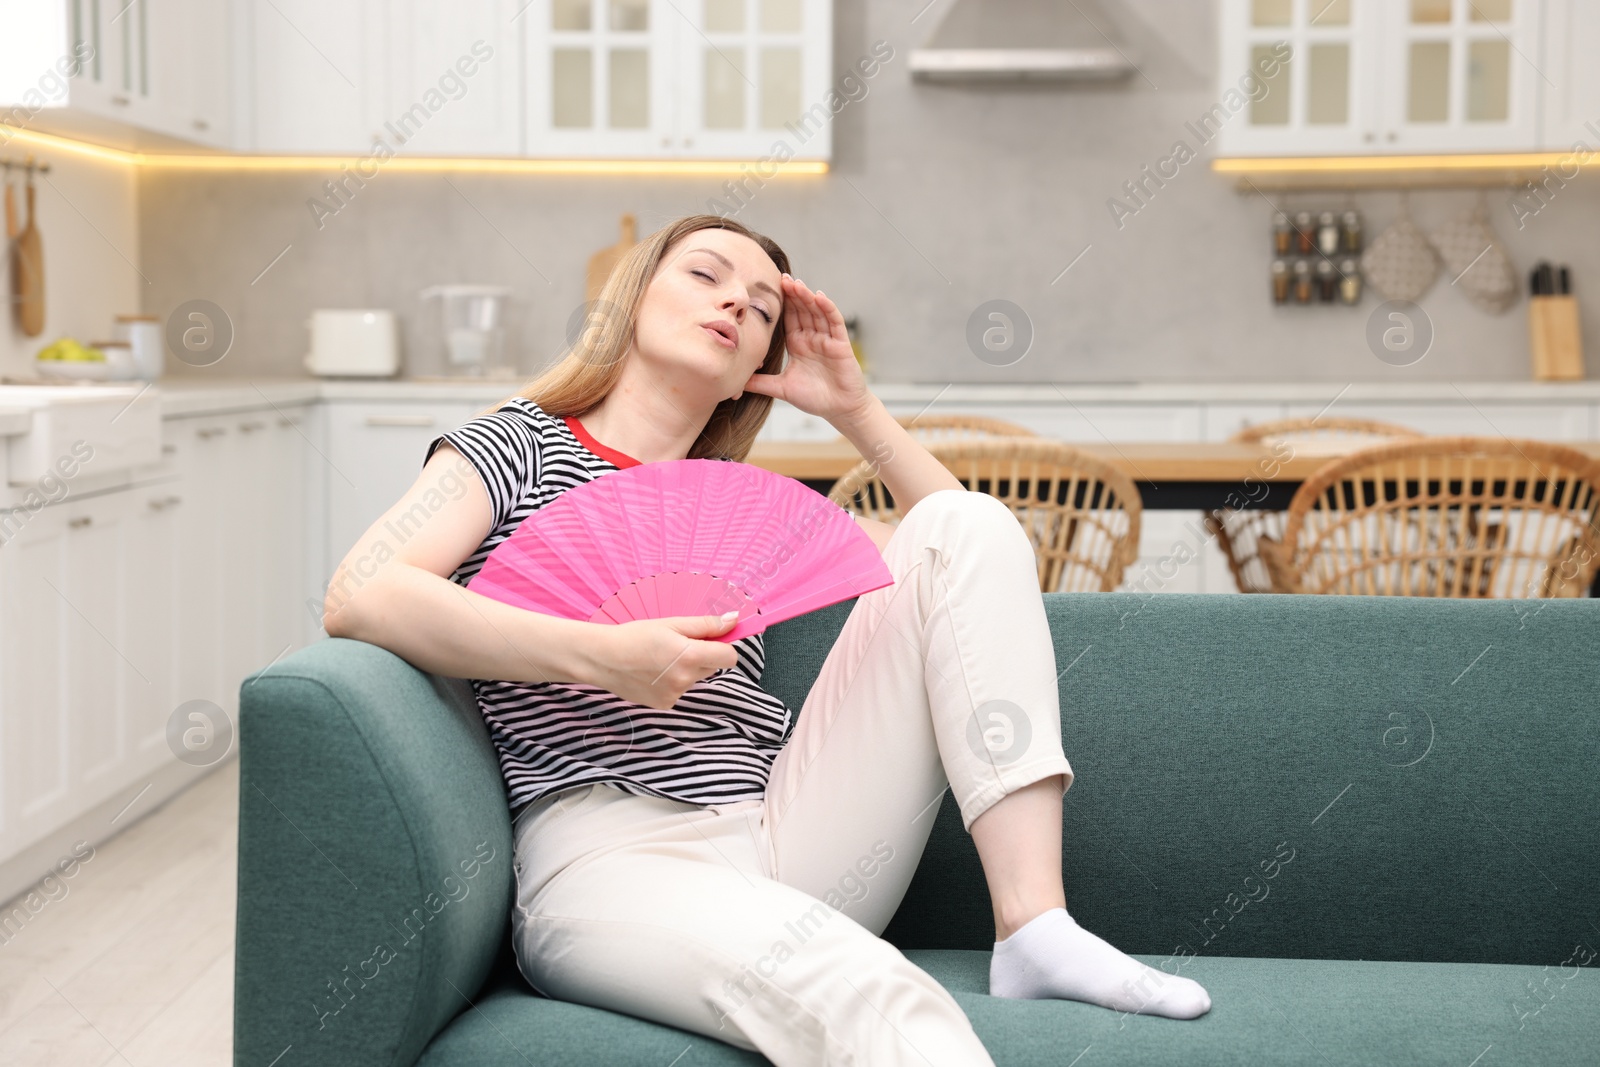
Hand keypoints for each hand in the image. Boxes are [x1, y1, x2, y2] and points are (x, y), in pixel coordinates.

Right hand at [580, 613, 740, 709]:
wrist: (603, 659)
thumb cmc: (635, 636)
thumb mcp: (671, 624)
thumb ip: (705, 624)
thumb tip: (734, 620)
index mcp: (690, 656)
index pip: (729, 657)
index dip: (724, 646)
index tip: (712, 639)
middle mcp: (686, 680)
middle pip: (712, 667)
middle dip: (702, 655)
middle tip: (678, 644)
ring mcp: (675, 695)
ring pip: (694, 678)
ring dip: (686, 669)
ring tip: (660, 658)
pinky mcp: (665, 704)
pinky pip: (680, 690)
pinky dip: (672, 681)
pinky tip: (653, 672)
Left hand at [740, 273, 873, 424]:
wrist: (840, 411)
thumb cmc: (816, 398)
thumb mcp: (781, 389)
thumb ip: (760, 383)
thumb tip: (735, 384)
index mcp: (798, 344)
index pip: (788, 318)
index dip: (780, 303)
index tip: (767, 288)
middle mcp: (812, 338)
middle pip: (801, 310)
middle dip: (792, 294)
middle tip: (780, 277)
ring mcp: (827, 339)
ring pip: (816, 312)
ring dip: (807, 297)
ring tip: (796, 283)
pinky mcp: (841, 344)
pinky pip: (834, 322)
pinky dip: (827, 308)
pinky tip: (818, 296)